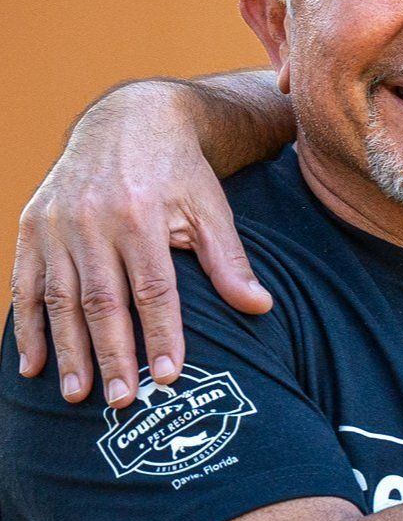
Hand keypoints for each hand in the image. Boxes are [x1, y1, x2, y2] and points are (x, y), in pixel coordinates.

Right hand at [11, 82, 270, 405]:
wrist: (128, 119)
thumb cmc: (179, 171)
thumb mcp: (211, 206)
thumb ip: (229, 260)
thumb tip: (260, 306)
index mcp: (141, 216)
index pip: (153, 288)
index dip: (161, 334)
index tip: (169, 376)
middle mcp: (92, 220)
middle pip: (102, 301)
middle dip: (113, 354)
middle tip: (123, 401)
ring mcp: (57, 224)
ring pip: (60, 298)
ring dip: (68, 351)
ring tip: (79, 394)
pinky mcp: (32, 225)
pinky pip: (25, 284)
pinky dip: (27, 327)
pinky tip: (33, 366)